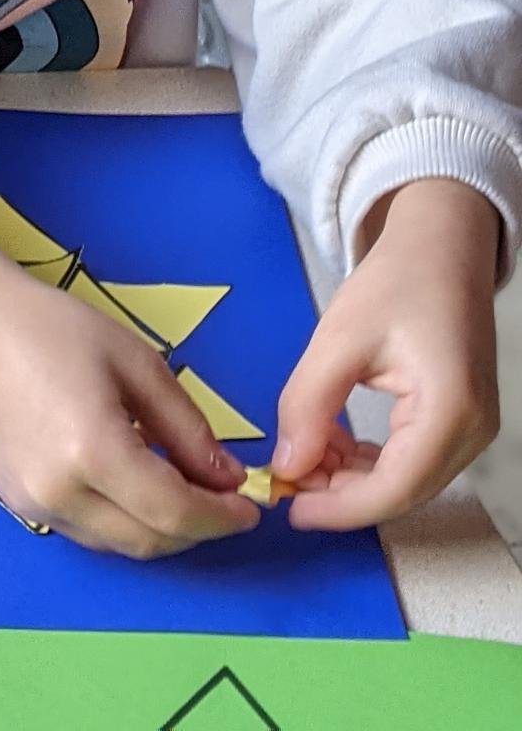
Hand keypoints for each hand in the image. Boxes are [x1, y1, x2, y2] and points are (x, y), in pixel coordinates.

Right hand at [0, 219, 259, 558]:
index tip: (252, 506)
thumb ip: (186, 429)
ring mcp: (34, 505)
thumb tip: (227, 478)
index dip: (221, 517)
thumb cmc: (56, 330)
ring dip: (162, 529)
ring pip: (120, 544)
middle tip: (225, 501)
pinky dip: (125, 521)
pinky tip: (137, 485)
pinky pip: (89, 531)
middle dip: (198, 529)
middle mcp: (60, 492)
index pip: (174, 512)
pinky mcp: (20, 505)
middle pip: (150, 540)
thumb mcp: (136, 364)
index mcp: (92, 450)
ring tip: (185, 491)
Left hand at [274, 179, 501, 529]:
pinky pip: (412, 460)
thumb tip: (287, 466)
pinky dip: (368, 460)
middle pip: (402, 491)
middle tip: (287, 477)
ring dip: (351, 477)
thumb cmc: (396, 282)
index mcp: (450, 410)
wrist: (440, 248)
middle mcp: (471, 431)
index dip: (340, 509)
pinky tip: (331, 439)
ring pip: (406, 481)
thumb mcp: (338, 338)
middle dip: (340, 494)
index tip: (291, 508)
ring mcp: (470, 429)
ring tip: (303, 450)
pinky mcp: (458, 422)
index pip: (395, 488)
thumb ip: (308, 404)